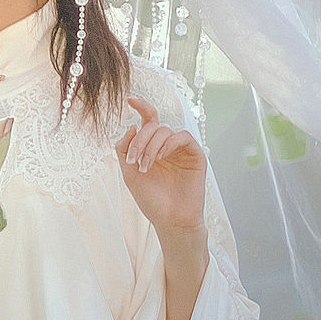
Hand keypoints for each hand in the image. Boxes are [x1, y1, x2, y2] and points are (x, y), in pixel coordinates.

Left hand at [117, 98, 208, 239]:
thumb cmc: (151, 199)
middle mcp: (166, 146)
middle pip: (153, 126)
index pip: (148, 121)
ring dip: (151, 146)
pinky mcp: (195, 155)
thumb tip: (131, 125)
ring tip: (146, 166)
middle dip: (140, 140)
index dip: (141, 107)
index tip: (129, 99)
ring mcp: (181, 150)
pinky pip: (182, 137)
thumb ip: (125, 149)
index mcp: (151, 147)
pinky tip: (161, 157)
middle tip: (134, 161)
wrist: (170, 220)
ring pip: (165, 131)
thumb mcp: (129, 173)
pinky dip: (169, 143)